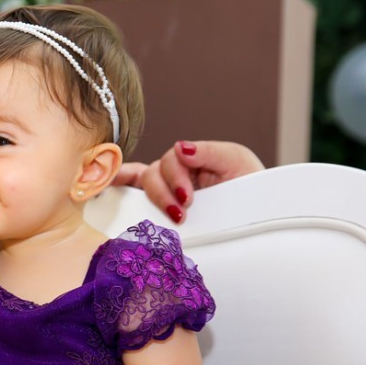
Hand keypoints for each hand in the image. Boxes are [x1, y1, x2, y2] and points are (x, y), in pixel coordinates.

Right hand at [113, 141, 264, 223]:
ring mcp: (167, 190)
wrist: (261, 216)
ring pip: (145, 184)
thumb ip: (209, 152)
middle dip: (165, 192)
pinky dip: (117, 184)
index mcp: (194, 159)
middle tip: (182, 211)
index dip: (174, 178)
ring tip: (174, 217)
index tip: (187, 199)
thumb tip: (179, 148)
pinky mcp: (160, 208)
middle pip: (154, 173)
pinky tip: (104, 188)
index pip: (170, 159)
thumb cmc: (252, 188)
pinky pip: (133, 191)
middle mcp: (177, 173)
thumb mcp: (237, 162)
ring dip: (156, 199)